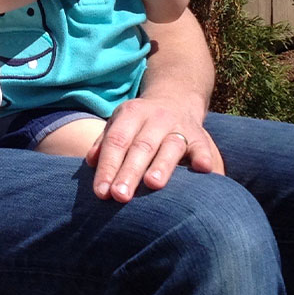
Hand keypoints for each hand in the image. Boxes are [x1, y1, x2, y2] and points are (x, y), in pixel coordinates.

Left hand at [85, 93, 223, 201]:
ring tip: (152, 184)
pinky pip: (203, 146)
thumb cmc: (140, 123)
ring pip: (170, 146)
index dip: (108, 166)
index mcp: (131, 114)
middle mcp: (156, 118)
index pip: (117, 141)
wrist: (176, 98)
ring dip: (162, 165)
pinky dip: (203, 157)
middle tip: (120, 196)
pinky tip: (203, 170)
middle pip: (141, 147)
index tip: (101, 192)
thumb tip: (90, 162)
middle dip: (129, 172)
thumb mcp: (120, 123)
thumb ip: (105, 142)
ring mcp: (179, 126)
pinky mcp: (200, 136)